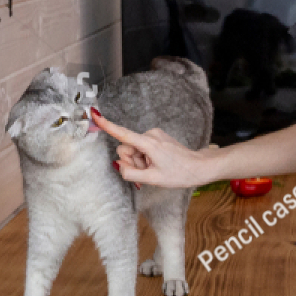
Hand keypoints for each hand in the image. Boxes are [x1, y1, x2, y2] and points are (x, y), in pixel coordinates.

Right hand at [89, 109, 215, 188]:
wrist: (199, 166)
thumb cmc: (179, 173)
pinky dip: (144, 158)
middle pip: (126, 147)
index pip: (123, 134)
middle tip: (147, 171)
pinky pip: (141, 147)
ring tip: (154, 168)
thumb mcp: (153, 179)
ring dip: (139, 161)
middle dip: (132, 161)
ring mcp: (154, 134)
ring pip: (133, 148)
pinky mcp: (156, 137)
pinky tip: (157, 163)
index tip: (95, 115)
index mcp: (148, 143)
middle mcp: (150, 134)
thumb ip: (131, 174)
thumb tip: (119, 165)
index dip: (107, 125)